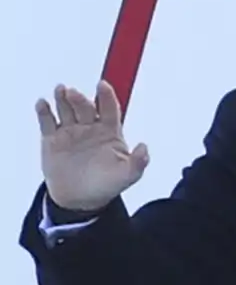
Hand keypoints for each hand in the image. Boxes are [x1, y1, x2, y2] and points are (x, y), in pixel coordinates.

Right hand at [36, 81, 148, 210]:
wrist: (78, 200)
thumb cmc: (106, 185)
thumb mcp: (126, 176)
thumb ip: (138, 162)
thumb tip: (144, 147)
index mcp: (110, 131)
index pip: (110, 109)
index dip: (107, 96)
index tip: (103, 85)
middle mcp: (90, 127)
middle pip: (86, 107)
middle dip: (80, 99)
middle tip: (73, 93)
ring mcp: (70, 131)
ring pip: (66, 110)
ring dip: (63, 99)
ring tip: (61, 90)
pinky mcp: (52, 139)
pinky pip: (47, 122)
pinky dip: (44, 111)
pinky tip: (43, 103)